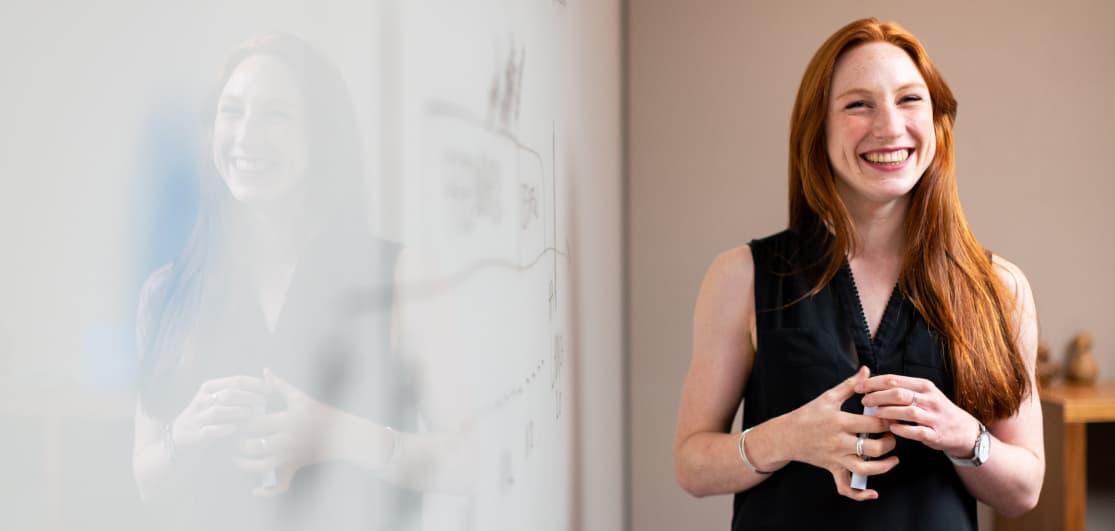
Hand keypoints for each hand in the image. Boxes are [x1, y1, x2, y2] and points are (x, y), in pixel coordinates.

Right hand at [171, 375, 267, 451]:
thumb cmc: (208, 416)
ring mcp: (197, 417)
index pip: (237, 380)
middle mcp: (202, 400)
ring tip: (254, 416)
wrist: (180, 438)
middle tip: (264, 405)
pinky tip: (236, 428)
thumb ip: (241, 389)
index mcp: (209, 387)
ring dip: (240, 413)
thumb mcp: (220, 398)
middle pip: (230, 394)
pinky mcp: (195, 434)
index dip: (256, 384)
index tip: (270, 391)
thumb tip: (269, 373)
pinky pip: (210, 430)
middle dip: (250, 398)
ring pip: (219, 411)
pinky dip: (224, 429)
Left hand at [233, 369, 334, 495]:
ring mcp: (290, 456)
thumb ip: (280, 386)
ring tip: (237, 459)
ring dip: (245, 465)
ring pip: (261, 466)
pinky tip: (255, 490)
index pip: (255, 423)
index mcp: (286, 420)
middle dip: (240, 444)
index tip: (234, 420)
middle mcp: (286, 440)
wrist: (341, 434)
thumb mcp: (300, 398)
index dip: (240, 423)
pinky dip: (267, 491)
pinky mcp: (294, 467)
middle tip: (232, 440)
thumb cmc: (319, 413)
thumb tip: (265, 371)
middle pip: (253, 446)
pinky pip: (280, 484)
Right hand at [786, 366, 898, 500]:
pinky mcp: (833, 469)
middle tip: (893, 435)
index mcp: (840, 422)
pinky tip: (873, 492)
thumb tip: (867, 371)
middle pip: (874, 448)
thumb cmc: (808, 414)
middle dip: (890, 442)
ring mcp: (836, 458)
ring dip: (884, 467)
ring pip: (866, 469)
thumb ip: (850, 385)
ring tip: (893, 459)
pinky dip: (860, 494)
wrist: (786, 435)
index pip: (874, 424)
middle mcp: (840, 442)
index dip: (889, 421)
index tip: (895, 416)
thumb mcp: (828, 397)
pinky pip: (846, 488)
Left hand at [856, 374, 980, 458]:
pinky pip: (916, 431)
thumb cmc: (936, 410)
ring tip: (875, 414)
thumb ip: (902, 389)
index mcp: (924, 386)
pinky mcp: (935, 434)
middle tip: (864, 401)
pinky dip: (902, 429)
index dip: (873, 382)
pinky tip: (891, 428)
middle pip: (898, 393)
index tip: (859, 387)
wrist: (963, 430)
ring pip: (907, 411)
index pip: (894, 380)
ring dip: (887, 412)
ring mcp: (933, 417)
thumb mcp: (923, 394)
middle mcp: (929, 399)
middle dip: (877, 396)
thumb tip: (872, 384)